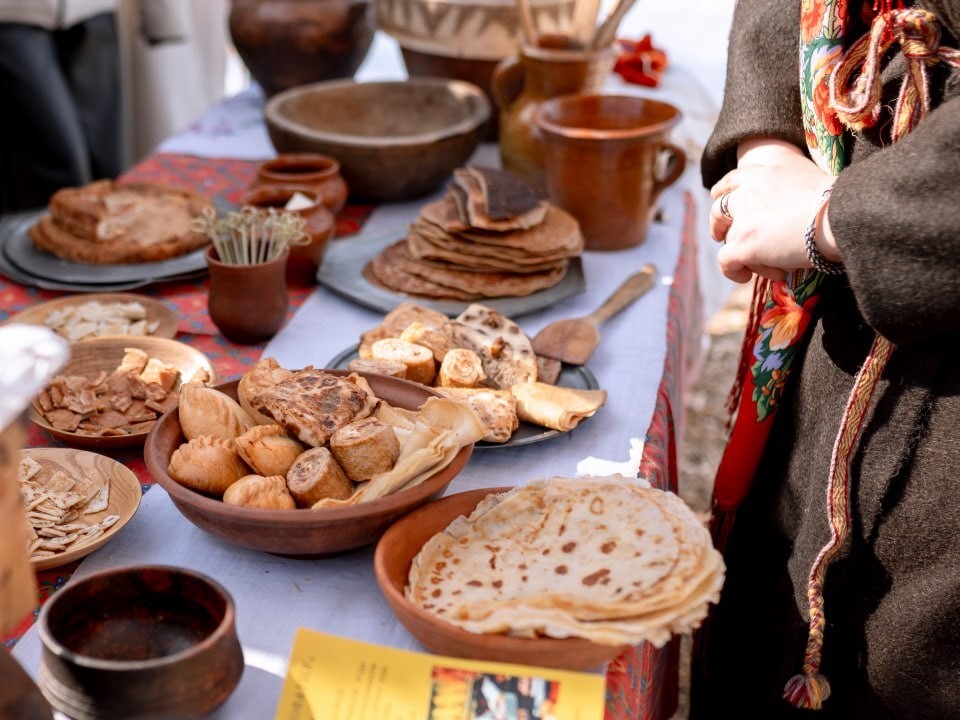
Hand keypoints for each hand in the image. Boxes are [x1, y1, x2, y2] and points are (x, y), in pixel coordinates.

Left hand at [708, 141, 834, 282]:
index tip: (721, 203)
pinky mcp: (744, 246)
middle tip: (721, 237)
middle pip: (718, 211)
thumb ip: (783, 190)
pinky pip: (726, 262)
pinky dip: (733, 271)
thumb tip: (784, 212)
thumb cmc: (835, 200)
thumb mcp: (803, 180)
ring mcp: (742, 221)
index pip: (729, 183)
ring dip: (744, 254)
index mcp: (760, 174)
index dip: (721, 195)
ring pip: (729, 241)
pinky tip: (746, 276)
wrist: (839, 215)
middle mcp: (745, 194)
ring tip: (771, 265)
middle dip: (717, 226)